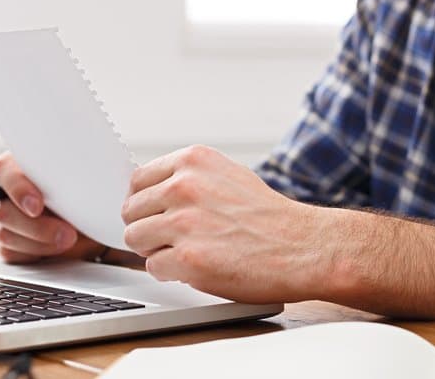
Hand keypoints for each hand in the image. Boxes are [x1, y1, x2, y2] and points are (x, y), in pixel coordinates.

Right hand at [0, 152, 104, 263]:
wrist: (88, 219)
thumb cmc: (82, 193)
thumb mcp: (82, 181)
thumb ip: (74, 177)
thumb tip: (88, 179)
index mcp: (18, 164)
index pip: (4, 170)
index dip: (19, 189)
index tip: (38, 206)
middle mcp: (4, 191)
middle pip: (4, 211)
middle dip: (38, 227)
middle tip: (68, 233)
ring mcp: (0, 218)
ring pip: (5, 235)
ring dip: (41, 242)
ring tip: (68, 239)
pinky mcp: (4, 243)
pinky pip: (10, 253)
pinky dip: (35, 253)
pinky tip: (54, 246)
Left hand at [121, 145, 332, 302]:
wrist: (303, 247)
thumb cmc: (270, 217)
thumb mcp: (228, 176)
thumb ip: (190, 179)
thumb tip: (152, 191)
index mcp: (194, 161)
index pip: (137, 180)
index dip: (144, 202)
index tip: (152, 215)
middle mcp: (184, 186)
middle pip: (131, 211)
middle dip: (147, 228)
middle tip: (172, 239)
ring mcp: (184, 222)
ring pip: (135, 239)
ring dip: (155, 250)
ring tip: (185, 252)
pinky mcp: (187, 258)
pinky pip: (152, 267)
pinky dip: (170, 272)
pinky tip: (196, 267)